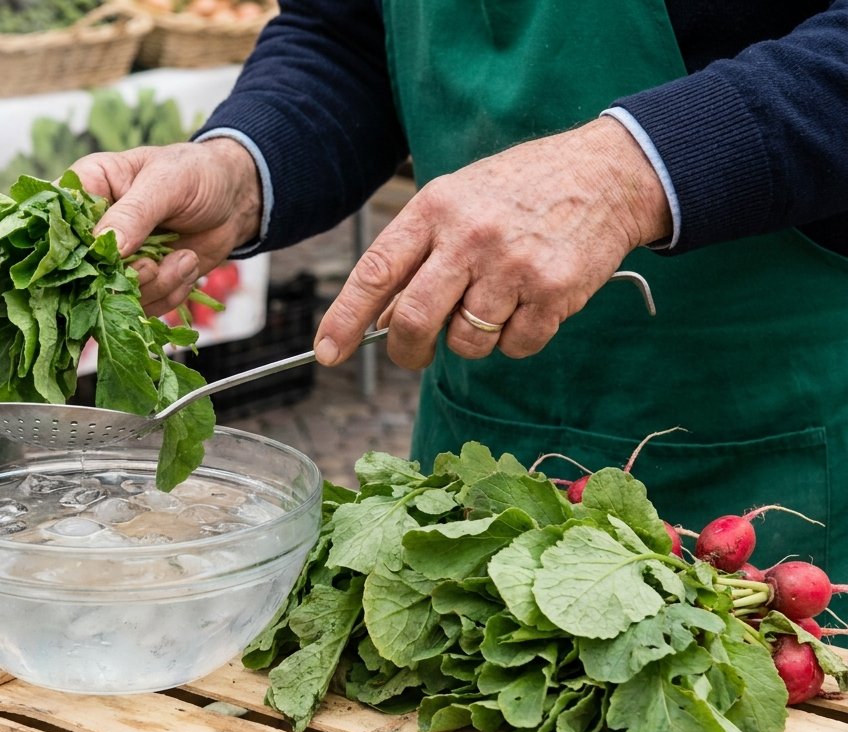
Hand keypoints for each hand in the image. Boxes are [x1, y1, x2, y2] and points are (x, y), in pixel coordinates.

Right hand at [70, 138, 262, 314]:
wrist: (235, 199)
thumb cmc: (197, 173)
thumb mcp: (167, 181)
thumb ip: (134, 212)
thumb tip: (106, 246)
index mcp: (88, 187)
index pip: (55, 220)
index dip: (68, 246)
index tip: (97, 259)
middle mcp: (94, 229)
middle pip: (80, 271)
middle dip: (121, 278)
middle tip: (153, 265)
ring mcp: (115, 260)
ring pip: (112, 296)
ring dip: (154, 286)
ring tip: (184, 259)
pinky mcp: (139, 284)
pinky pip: (142, 307)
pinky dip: (170, 293)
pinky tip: (187, 265)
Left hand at [314, 117, 672, 369]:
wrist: (607, 173)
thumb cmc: (520, 190)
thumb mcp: (457, 200)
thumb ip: (418, 254)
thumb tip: (383, 318)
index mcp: (435, 209)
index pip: (376, 271)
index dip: (345, 317)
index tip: (329, 351)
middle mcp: (470, 237)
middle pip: (416, 320)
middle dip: (407, 351)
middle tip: (412, 354)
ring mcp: (513, 266)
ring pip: (466, 342)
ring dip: (471, 341)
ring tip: (491, 305)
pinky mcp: (554, 292)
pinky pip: (515, 347)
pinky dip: (515, 341)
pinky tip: (526, 306)